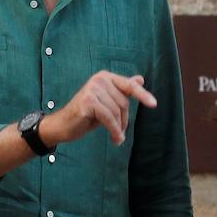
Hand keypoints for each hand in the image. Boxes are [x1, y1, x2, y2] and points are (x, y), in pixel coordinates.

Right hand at [41, 72, 157, 147]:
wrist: (62, 125)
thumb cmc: (86, 115)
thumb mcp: (107, 102)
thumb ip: (122, 90)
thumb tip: (140, 78)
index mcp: (105, 77)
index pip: (129, 86)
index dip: (142, 95)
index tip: (154, 104)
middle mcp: (99, 80)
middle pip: (124, 102)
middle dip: (124, 119)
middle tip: (119, 132)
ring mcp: (92, 89)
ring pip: (117, 112)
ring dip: (119, 128)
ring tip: (116, 137)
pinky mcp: (88, 102)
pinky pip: (109, 118)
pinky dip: (114, 131)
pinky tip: (115, 139)